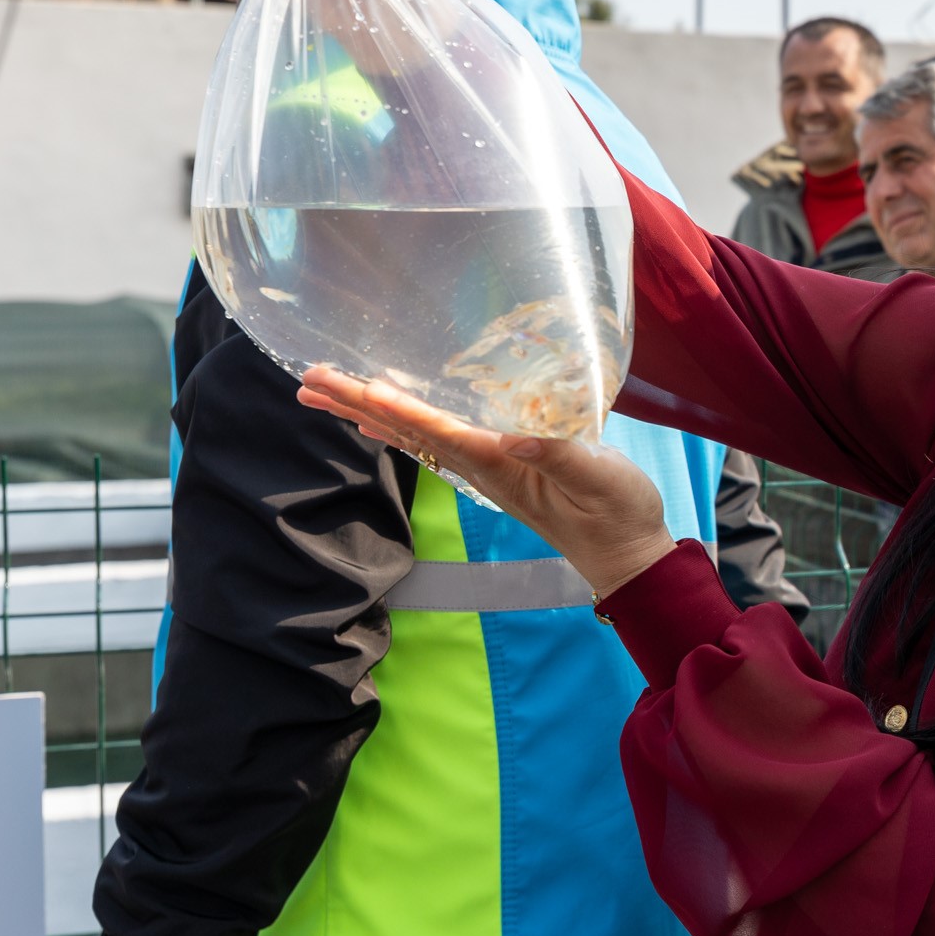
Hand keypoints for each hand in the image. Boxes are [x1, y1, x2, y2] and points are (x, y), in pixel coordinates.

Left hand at [298, 366, 677, 598]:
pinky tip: (379, 416)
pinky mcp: (497, 468)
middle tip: (308, 381)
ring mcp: (485, 470)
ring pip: (413, 435)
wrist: (626, 554)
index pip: (440, 433)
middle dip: (358, 404)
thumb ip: (562, 456)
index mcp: (503, 467)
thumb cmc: (619, 515)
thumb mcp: (602, 480)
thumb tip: (515, 437)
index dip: (400, 408)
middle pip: (409, 432)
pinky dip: (400, 423)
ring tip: (321, 392)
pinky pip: (435, 440)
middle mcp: (483, 468)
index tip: (357, 388)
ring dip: (366, 411)